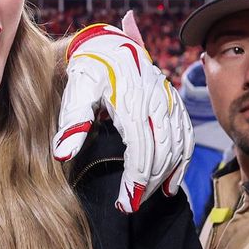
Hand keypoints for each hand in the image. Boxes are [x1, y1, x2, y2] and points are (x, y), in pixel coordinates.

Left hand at [52, 11, 192, 212]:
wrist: (107, 42)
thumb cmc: (88, 68)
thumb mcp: (75, 90)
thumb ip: (72, 122)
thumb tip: (62, 155)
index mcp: (132, 101)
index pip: (141, 150)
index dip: (135, 181)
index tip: (125, 204)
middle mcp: (156, 102)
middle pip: (161, 153)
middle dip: (147, 184)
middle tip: (130, 206)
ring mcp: (169, 101)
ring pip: (177, 146)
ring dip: (165, 176)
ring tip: (148, 198)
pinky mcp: (174, 102)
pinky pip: (186, 135)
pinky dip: (183, 161)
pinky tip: (171, 183)